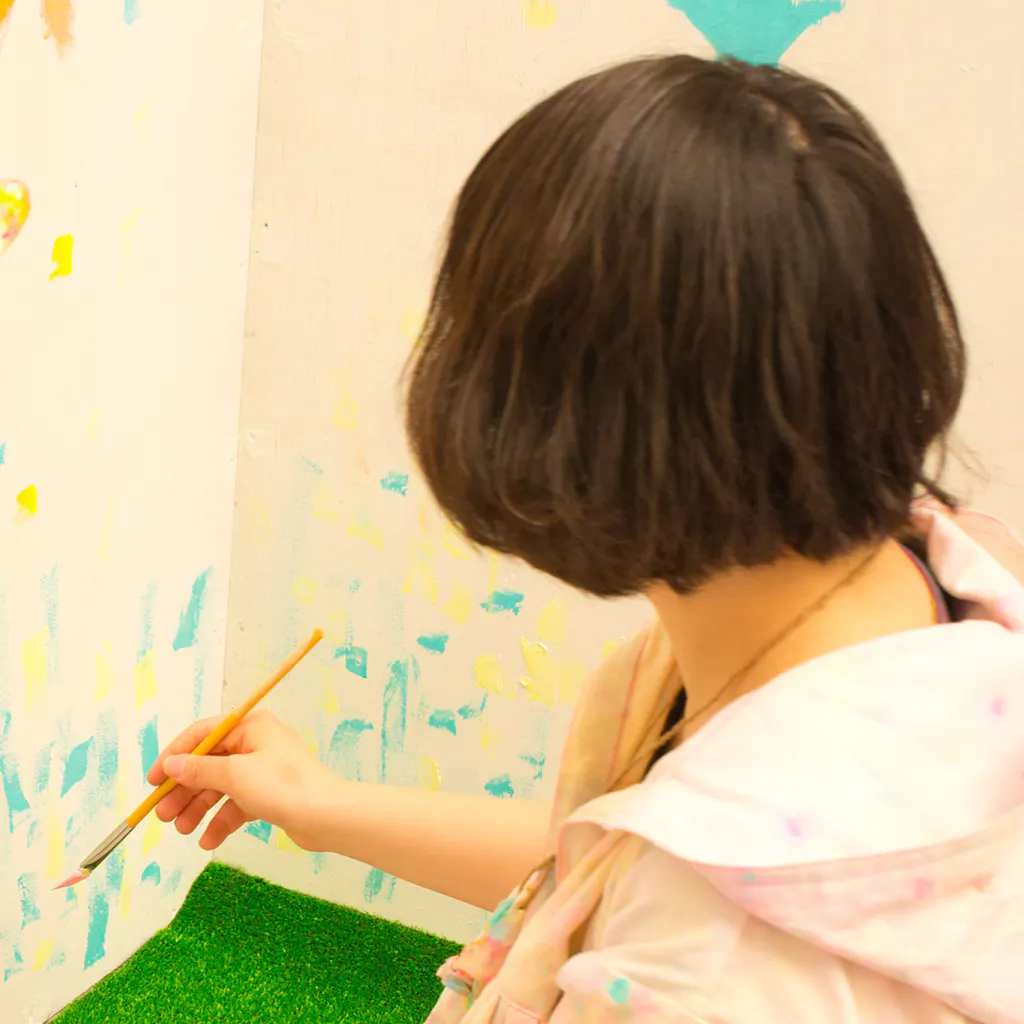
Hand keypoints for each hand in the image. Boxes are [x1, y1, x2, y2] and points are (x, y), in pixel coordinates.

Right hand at [147, 710, 341, 851]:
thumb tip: (171, 765)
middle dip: (184, 790)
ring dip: (198, 808)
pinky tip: (207, 840)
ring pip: (220, 787)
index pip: (202, 735)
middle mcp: (257, 743)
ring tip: (181, 829)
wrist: (327, 816)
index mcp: (251, 726)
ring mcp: (263, 770)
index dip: (174, 757)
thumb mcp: (235, 775)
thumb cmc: (284, 786)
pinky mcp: (269, 795)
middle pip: (209, 764)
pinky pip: (236, 805)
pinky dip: (221, 821)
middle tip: (163, 815)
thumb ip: (199, 770)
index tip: (153, 783)